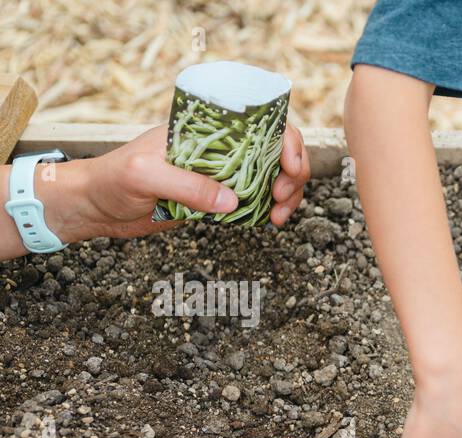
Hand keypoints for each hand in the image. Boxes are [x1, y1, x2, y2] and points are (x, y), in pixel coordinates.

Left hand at [44, 123, 310, 243]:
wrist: (97, 208)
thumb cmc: (113, 180)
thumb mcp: (145, 176)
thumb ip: (187, 185)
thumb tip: (232, 201)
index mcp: (205, 127)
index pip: (259, 121)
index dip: (285, 140)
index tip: (289, 166)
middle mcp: (220, 146)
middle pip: (278, 149)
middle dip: (293, 173)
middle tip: (281, 199)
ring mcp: (222, 172)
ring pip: (274, 176)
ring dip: (287, 195)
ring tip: (277, 217)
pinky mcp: (219, 198)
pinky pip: (259, 200)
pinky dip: (273, 210)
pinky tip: (269, 222)